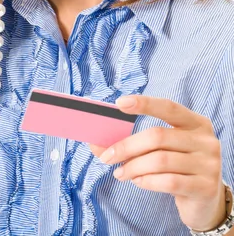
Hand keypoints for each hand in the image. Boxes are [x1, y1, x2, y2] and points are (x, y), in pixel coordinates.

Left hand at [89, 95, 226, 231]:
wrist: (207, 201)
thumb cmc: (178, 167)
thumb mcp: (163, 150)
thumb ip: (136, 142)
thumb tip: (96, 143)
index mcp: (196, 122)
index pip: (168, 107)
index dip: (144, 103)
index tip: (119, 103)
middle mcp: (206, 140)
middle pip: (158, 136)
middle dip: (127, 146)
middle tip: (107, 157)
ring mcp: (209, 164)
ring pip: (160, 160)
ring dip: (133, 167)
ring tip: (120, 173)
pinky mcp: (205, 187)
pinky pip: (168, 181)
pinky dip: (146, 181)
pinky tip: (137, 181)